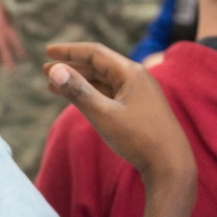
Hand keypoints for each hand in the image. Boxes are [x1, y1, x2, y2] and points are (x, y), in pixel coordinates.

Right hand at [45, 41, 194, 194]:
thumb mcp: (103, 115)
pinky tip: (80, 100)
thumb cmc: (139, 139)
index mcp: (130, 72)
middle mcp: (137, 77)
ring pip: (104, 80)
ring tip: (55, 87)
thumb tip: (54, 71)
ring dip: (80, 82)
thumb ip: (78, 91)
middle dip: (71, 67)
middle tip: (45, 72)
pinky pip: (111, 93)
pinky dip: (93, 94)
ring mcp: (140, 93)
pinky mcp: (140, 108)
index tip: (48, 52)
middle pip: (98, 65)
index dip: (69, 51)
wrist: (171, 165)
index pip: (95, 53)